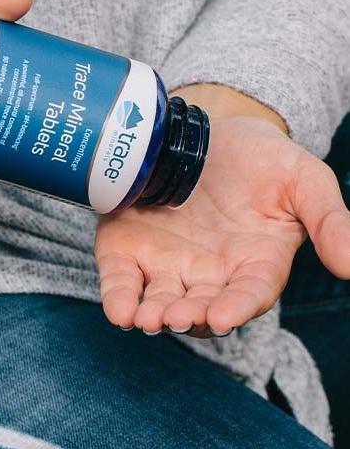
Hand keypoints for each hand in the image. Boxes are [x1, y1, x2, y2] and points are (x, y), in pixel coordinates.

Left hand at [95, 87, 349, 336]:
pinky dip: (118, 296)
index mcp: (255, 264)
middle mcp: (211, 274)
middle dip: (187, 317)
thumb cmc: (263, 159)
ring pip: (160, 301)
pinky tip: (119, 310)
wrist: (206, 130)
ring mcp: (168, 263)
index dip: (236, 308)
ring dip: (152, 314)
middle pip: (200, 307)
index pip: (249, 295)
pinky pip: (123, 279)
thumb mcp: (304, 179)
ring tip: (145, 319)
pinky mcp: (131, 248)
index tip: (222, 317)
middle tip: (174, 318)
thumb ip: (329, 221)